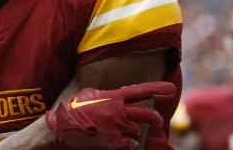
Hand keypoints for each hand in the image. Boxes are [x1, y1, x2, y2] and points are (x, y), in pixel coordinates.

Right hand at [45, 81, 176, 149]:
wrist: (61, 128)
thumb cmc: (73, 110)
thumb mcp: (89, 95)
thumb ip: (106, 94)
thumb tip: (115, 94)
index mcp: (113, 97)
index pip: (140, 91)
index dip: (158, 89)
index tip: (172, 89)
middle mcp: (118, 111)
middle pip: (147, 114)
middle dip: (155, 118)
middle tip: (158, 120)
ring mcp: (116, 128)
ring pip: (137, 132)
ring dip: (132, 134)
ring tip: (119, 133)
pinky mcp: (114, 142)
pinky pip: (129, 145)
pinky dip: (126, 145)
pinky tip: (117, 142)